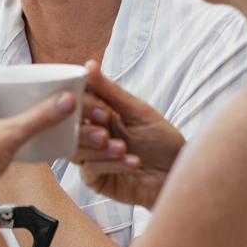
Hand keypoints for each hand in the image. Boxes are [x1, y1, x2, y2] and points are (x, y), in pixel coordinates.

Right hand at [73, 60, 183, 208]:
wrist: (178, 172)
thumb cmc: (162, 140)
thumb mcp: (139, 112)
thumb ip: (111, 92)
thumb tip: (89, 66)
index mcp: (99, 114)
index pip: (75, 103)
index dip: (80, 104)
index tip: (99, 109)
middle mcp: (91, 134)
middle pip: (68, 129)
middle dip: (85, 130)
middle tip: (105, 132)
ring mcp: (91, 158)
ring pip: (75, 150)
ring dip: (99, 149)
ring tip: (123, 148)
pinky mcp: (96, 180)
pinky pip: (90, 170)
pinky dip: (110, 164)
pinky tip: (132, 162)